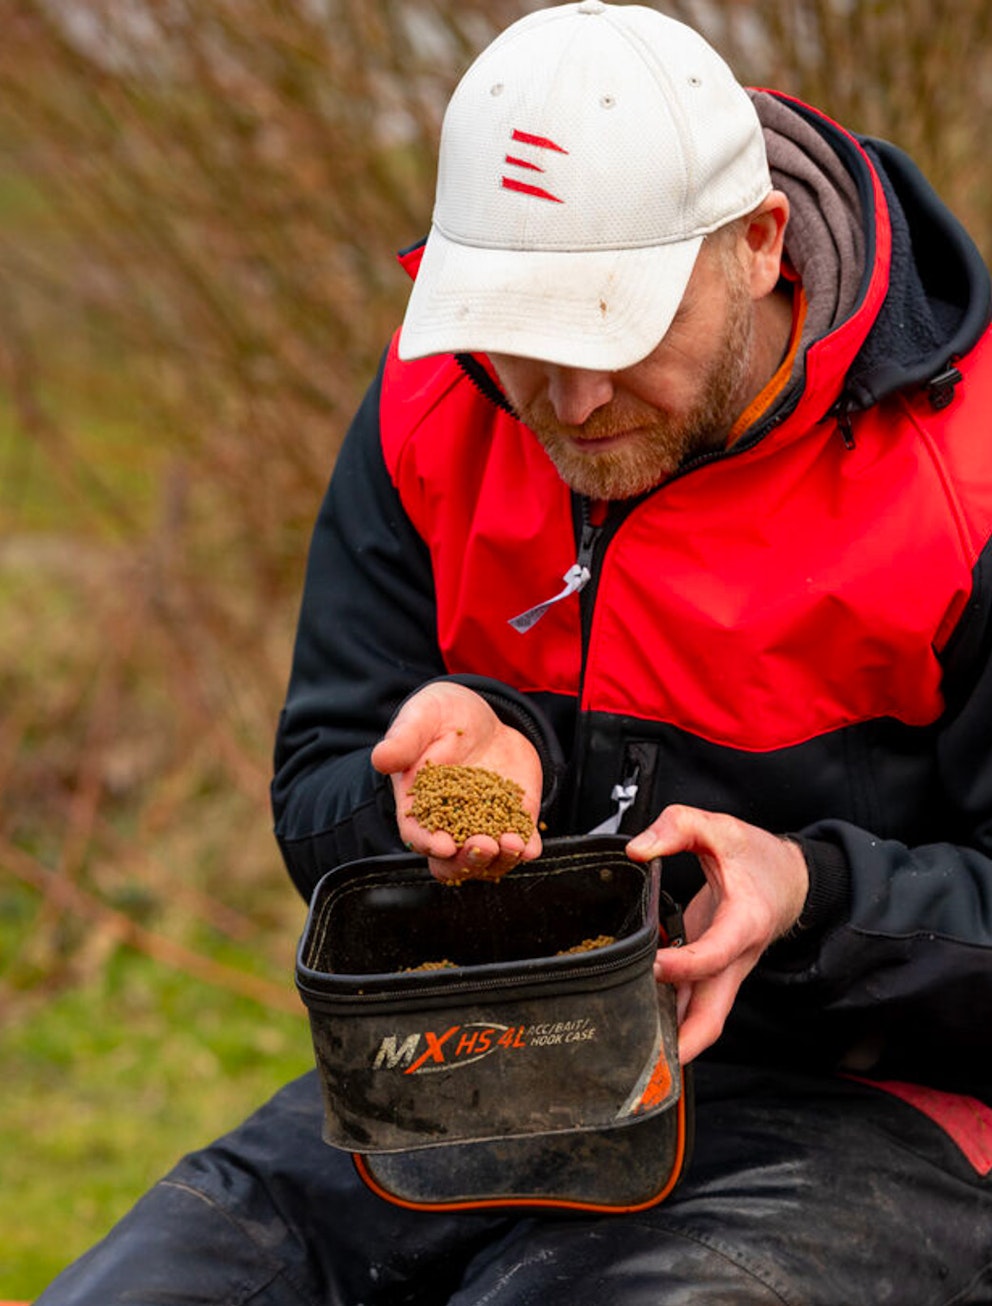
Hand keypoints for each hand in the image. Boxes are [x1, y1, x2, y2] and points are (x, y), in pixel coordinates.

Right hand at [371, 681, 542, 881]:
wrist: (481, 715)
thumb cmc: (440, 716)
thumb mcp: (421, 718)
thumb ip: (403, 739)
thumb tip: (380, 758)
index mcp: (419, 804)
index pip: (417, 835)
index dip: (429, 843)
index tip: (444, 844)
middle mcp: (450, 823)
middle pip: (452, 862)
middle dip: (467, 861)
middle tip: (482, 845)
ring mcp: (483, 825)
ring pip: (488, 862)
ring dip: (501, 860)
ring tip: (512, 843)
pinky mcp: (512, 819)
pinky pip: (520, 844)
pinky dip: (526, 850)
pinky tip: (530, 846)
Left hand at [626, 805, 808, 1064]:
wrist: (791, 879)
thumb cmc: (759, 858)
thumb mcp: (722, 828)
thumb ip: (680, 827)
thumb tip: (638, 849)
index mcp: (745, 922)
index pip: (716, 955)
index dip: (685, 965)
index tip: (653, 964)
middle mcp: (737, 956)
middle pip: (714, 1014)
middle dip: (685, 1043)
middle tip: (648, 1062)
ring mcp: (724, 969)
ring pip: (702, 1016)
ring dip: (673, 1038)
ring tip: (634, 1056)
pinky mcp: (711, 971)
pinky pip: (691, 1002)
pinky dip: (669, 1017)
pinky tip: (639, 1025)